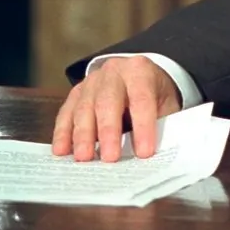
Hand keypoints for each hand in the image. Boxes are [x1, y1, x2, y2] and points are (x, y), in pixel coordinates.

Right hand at [51, 56, 182, 161]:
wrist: (138, 76)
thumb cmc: (155, 95)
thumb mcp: (167, 104)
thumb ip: (162, 124)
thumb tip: (156, 154)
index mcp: (140, 71)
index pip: (142, 99)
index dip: (143, 127)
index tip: (144, 153)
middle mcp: (114, 71)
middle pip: (108, 101)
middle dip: (108, 132)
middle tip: (109, 158)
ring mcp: (92, 81)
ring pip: (84, 107)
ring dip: (83, 135)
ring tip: (84, 158)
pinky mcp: (77, 92)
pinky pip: (67, 112)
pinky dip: (63, 133)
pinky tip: (62, 151)